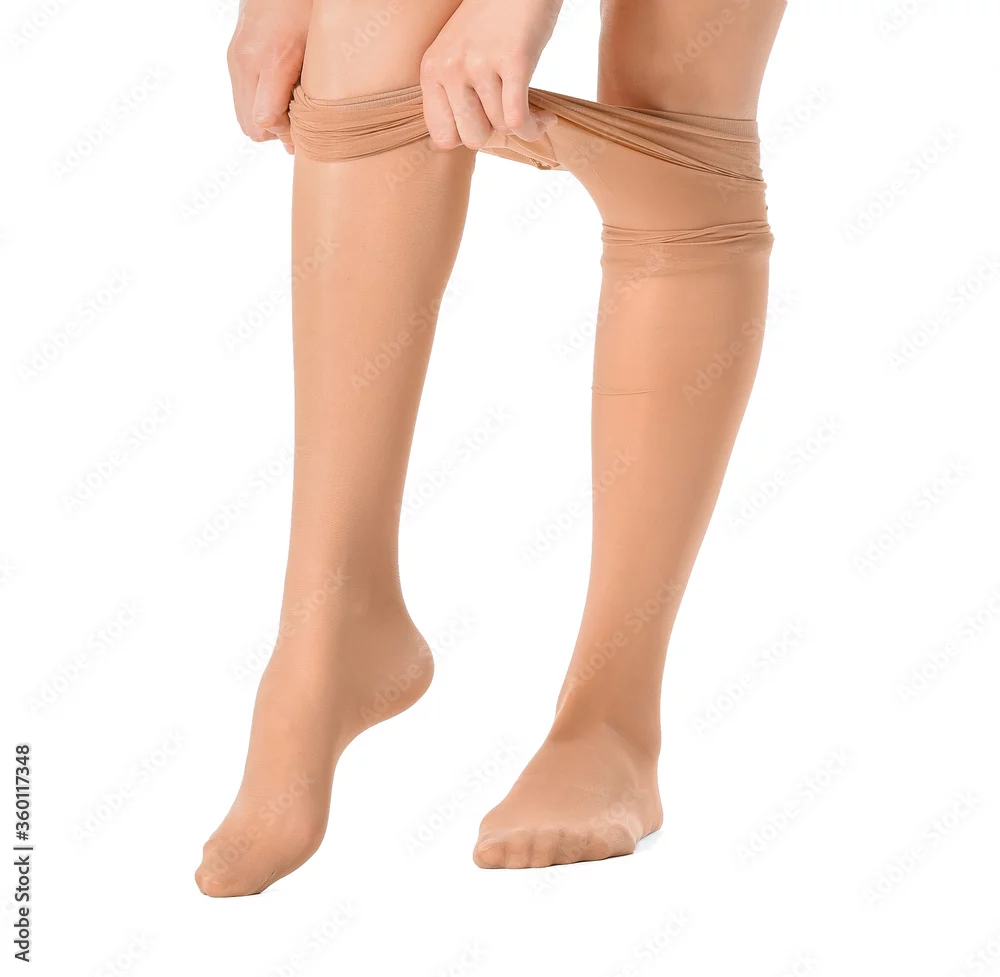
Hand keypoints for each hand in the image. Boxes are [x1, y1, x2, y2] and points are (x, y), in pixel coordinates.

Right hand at [227, 0, 312, 153]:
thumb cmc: (306, 11)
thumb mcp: (318, 52)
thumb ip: (312, 92)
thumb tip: (307, 131)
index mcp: (272, 59)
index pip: (265, 119)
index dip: (284, 134)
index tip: (302, 134)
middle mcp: (247, 62)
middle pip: (251, 125)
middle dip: (275, 133)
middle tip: (297, 124)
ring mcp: (235, 60)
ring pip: (243, 117)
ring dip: (266, 122)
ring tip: (289, 109)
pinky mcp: (232, 59)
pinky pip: (241, 100)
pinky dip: (258, 107)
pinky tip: (278, 95)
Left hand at [419, 0, 562, 150]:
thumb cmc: (494, 19)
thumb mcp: (459, 52)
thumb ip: (454, 91)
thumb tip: (462, 141)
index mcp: (432, 69)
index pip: (441, 136)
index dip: (466, 138)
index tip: (485, 125)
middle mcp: (451, 67)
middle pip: (472, 138)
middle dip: (496, 134)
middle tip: (509, 115)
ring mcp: (480, 64)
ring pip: (500, 128)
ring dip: (523, 127)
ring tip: (534, 112)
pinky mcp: (513, 61)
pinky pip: (519, 120)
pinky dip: (535, 127)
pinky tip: (546, 118)